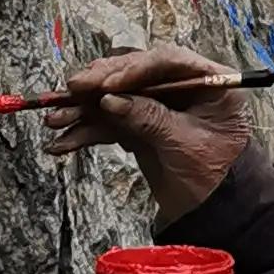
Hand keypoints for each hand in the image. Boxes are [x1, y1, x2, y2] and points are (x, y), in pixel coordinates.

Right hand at [43, 41, 253, 222]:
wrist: (217, 212)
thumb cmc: (217, 176)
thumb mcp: (185, 145)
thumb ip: (150, 119)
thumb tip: (111, 100)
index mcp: (210, 82)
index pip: (168, 61)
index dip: (135, 68)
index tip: (107, 83)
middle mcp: (182, 88)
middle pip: (136, 74)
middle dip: (100, 84)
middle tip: (72, 89)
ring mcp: (158, 106)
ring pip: (116, 98)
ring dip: (83, 110)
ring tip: (55, 120)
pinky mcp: (141, 126)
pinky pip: (110, 124)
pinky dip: (87, 133)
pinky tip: (63, 143)